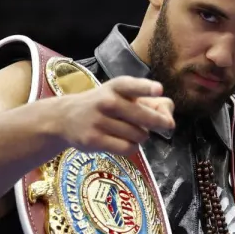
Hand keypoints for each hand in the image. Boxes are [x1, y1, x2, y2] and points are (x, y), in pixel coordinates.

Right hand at [57, 76, 174, 154]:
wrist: (65, 118)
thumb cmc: (103, 105)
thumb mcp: (121, 95)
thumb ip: (149, 101)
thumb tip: (169, 114)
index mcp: (115, 87)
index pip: (131, 86)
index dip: (146, 88)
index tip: (158, 90)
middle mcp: (107, 102)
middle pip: (144, 117)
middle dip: (159, 123)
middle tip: (167, 125)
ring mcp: (99, 121)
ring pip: (139, 135)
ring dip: (141, 136)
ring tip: (131, 132)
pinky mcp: (95, 139)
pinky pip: (128, 148)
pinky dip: (132, 147)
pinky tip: (125, 142)